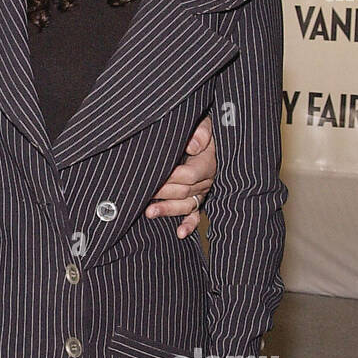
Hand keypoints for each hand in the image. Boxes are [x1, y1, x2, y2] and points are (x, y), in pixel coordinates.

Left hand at [145, 115, 215, 238]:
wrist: (214, 137)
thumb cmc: (203, 128)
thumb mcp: (206, 124)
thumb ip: (201, 132)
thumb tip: (192, 145)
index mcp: (207, 162)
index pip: (189, 174)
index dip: (172, 177)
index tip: (153, 176)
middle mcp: (206, 179)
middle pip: (185, 191)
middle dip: (163, 194)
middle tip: (142, 194)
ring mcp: (202, 191)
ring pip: (187, 205)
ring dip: (169, 210)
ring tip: (150, 213)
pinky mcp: (199, 198)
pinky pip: (196, 214)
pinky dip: (189, 225)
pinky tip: (180, 233)